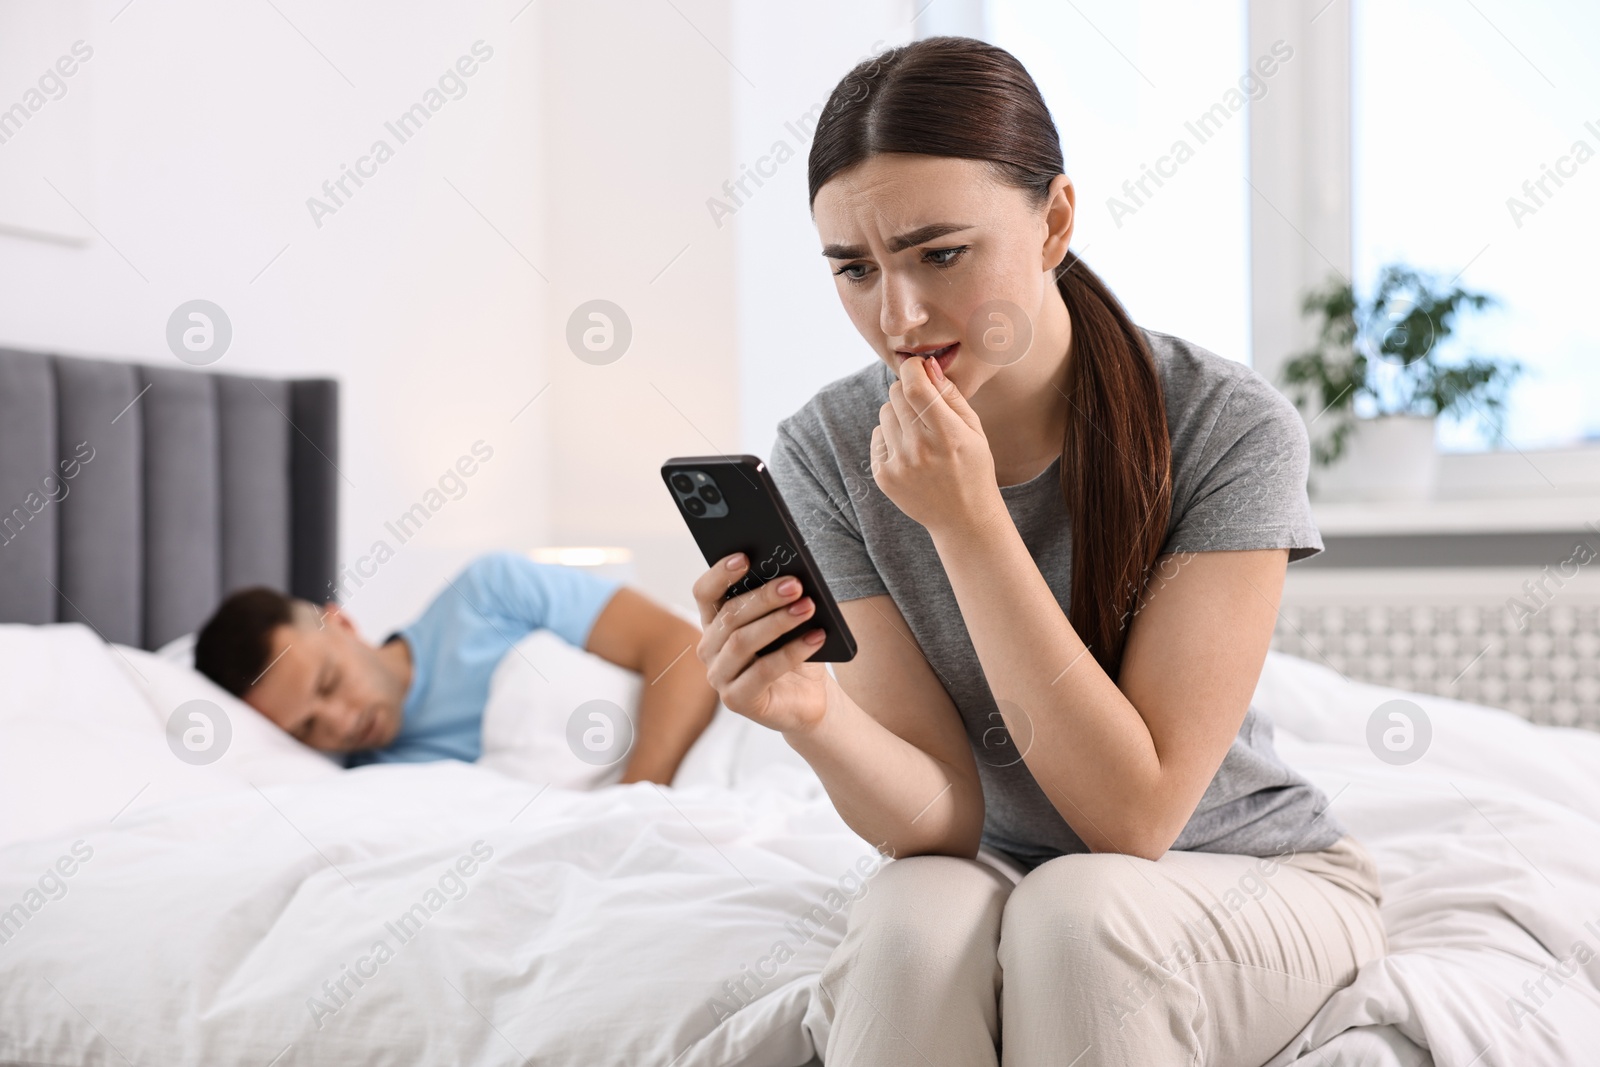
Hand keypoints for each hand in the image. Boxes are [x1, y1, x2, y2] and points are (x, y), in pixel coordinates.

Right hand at [692, 553, 830, 734]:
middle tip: (795, 584)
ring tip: (808, 607)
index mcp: (715, 622)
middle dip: (765, 597)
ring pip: (742, 641)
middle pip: (730, 615)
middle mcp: (710, 649)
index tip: (745, 557)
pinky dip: (792, 652)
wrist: (809, 697)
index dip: (720, 574)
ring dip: (779, 621)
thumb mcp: (786, 620)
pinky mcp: (736, 700)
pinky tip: (816, 637)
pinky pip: (763, 671)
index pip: (705, 593)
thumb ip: (779, 599)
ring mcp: (719, 676)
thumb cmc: (794, 651)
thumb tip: (789, 574)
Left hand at [871, 355, 1003, 533]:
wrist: (964, 518)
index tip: (918, 368)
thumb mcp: (974, 429)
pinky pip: (878, 436)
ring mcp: (898, 465)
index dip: (913, 369)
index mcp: (947, 434)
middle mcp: (919, 449)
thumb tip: (926, 365)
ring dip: (899, 415)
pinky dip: (891, 438)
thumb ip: (950, 395)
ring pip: (885, 413)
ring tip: (919, 435)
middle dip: (907, 390)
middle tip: (922, 405)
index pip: (914, 386)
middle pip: (895, 394)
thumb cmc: (973, 467)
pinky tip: (910, 454)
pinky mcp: (883, 476)